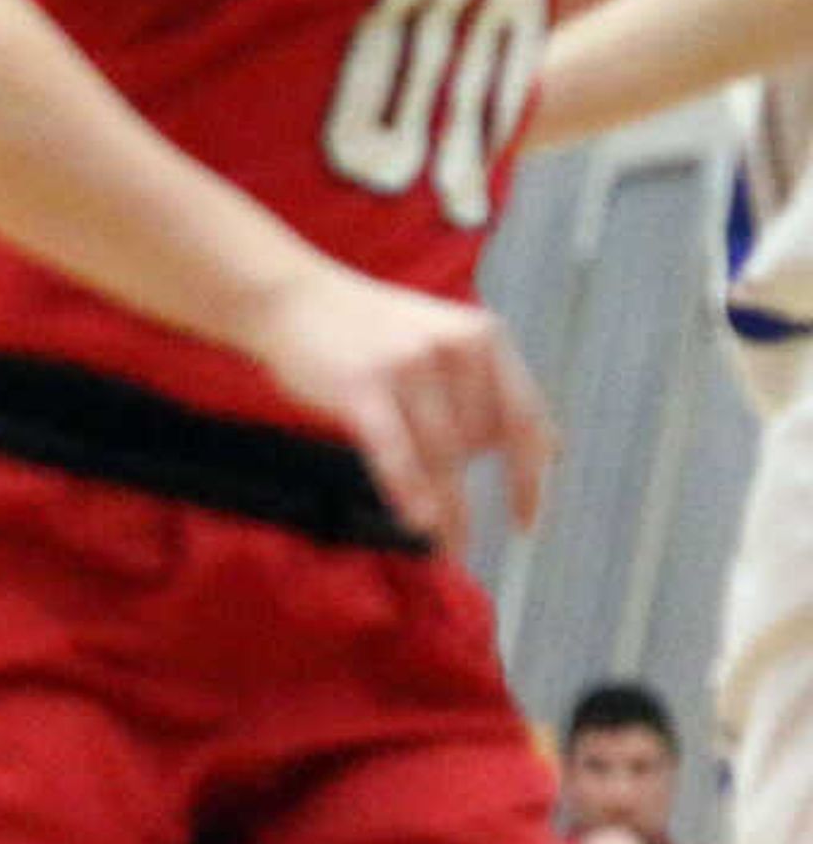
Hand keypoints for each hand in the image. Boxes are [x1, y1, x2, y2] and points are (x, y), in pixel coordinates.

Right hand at [254, 268, 551, 549]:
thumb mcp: (444, 342)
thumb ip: (489, 388)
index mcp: (485, 337)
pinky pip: (396, 453)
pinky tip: (420, 523)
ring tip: (444, 544)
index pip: (525, 418)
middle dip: (464, 484)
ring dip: (446, 507)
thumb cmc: (369, 331)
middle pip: (477, 443)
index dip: (530, 477)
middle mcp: (457, 347)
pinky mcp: (363, 387)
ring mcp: (409, 366)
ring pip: (441, 455)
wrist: (294, 299)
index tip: (526, 522)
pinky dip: (411, 492)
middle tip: (450, 517)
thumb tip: (549, 447)